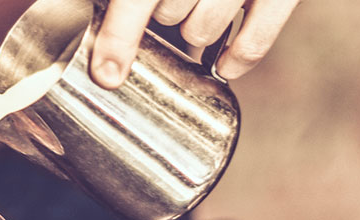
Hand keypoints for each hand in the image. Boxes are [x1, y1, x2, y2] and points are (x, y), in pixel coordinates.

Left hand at [90, 0, 300, 87]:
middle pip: (169, 16)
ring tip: (201, 8)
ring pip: (202, 32)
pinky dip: (235, 60)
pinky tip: (222, 64)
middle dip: (166, 14)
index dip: (119, 35)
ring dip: (196, 29)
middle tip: (174, 0)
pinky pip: (253, 43)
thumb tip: (111, 42)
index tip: (106, 71)